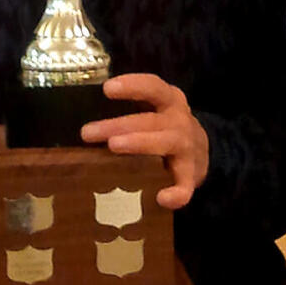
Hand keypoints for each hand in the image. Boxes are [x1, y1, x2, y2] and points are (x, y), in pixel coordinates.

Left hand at [81, 74, 208, 209]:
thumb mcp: (154, 111)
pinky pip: (187, 183)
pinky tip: (163, 199)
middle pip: (150, 119)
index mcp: (169, 100)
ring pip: (166, 142)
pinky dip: (177, 192)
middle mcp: (179, 120)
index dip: (132, 85)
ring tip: (114, 147)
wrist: (202, 150)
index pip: (153, 87)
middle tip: (88, 132)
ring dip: (140, 143)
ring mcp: (187, 147)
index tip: (107, 89)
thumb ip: (127, 113)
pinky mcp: (193, 173)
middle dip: (119, 124)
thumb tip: (83, 127)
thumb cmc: (164, 127)